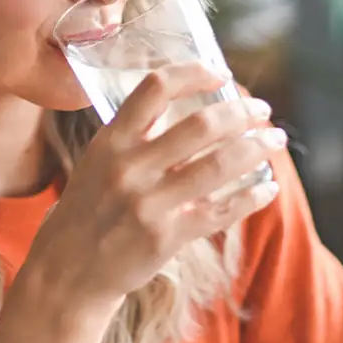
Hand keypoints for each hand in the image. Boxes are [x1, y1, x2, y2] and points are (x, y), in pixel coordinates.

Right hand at [19, 62, 287, 316]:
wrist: (67, 270)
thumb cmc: (89, 208)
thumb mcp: (98, 161)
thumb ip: (136, 134)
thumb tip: (188, 103)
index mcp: (110, 141)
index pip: (155, 89)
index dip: (193, 73)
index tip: (220, 72)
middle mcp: (129, 168)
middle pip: (200, 125)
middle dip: (241, 111)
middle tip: (262, 108)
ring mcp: (148, 204)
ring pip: (218, 165)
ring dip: (256, 148)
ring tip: (275, 139)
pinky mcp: (165, 238)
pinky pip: (220, 212)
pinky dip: (251, 197)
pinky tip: (268, 187)